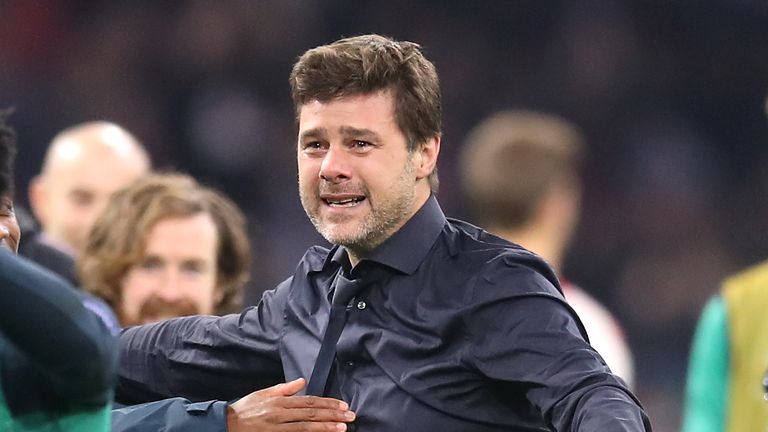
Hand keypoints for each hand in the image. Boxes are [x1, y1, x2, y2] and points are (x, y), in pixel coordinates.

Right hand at [226, 377, 354, 430]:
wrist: (227, 423)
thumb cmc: (246, 408)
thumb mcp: (264, 393)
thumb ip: (285, 388)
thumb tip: (302, 381)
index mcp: (280, 401)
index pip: (309, 401)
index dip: (327, 403)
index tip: (342, 406)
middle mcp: (281, 413)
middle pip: (312, 414)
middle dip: (333, 415)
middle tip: (350, 417)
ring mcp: (278, 428)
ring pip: (306, 427)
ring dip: (326, 428)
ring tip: (342, 428)